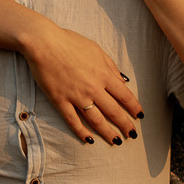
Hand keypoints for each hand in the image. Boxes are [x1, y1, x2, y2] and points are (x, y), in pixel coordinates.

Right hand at [18, 20, 143, 143]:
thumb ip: (111, 67)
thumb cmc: (70, 43)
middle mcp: (93, 88)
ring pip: (96, 120)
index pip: (124, 96)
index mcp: (103, 74)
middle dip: (125, 125)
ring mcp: (76, 96)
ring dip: (108, 132)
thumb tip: (122, 81)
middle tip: (132, 135)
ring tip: (116, 141)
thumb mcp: (96, 50)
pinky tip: (90, 140)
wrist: (44, 43)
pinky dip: (82, 132)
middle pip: (114, 111)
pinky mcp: (60, 101)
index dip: (134, 108)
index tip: (140, 116)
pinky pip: (73, 120)